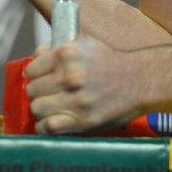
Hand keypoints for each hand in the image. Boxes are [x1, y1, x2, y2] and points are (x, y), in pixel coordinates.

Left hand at [24, 36, 140, 133]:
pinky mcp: (83, 121)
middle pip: (32, 91)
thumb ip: (58, 46)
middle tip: (47, 94)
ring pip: (37, 109)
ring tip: (50, 108)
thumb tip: (36, 55)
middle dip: (38, 93)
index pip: (31, 70)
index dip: (35, 75)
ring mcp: (76, 100)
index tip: (41, 79)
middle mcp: (69, 76)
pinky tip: (51, 122)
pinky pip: (49, 127)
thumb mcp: (85, 43)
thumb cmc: (111, 61)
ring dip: (42, 110)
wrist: (140, 80)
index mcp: (66, 54)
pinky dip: (45, 127)